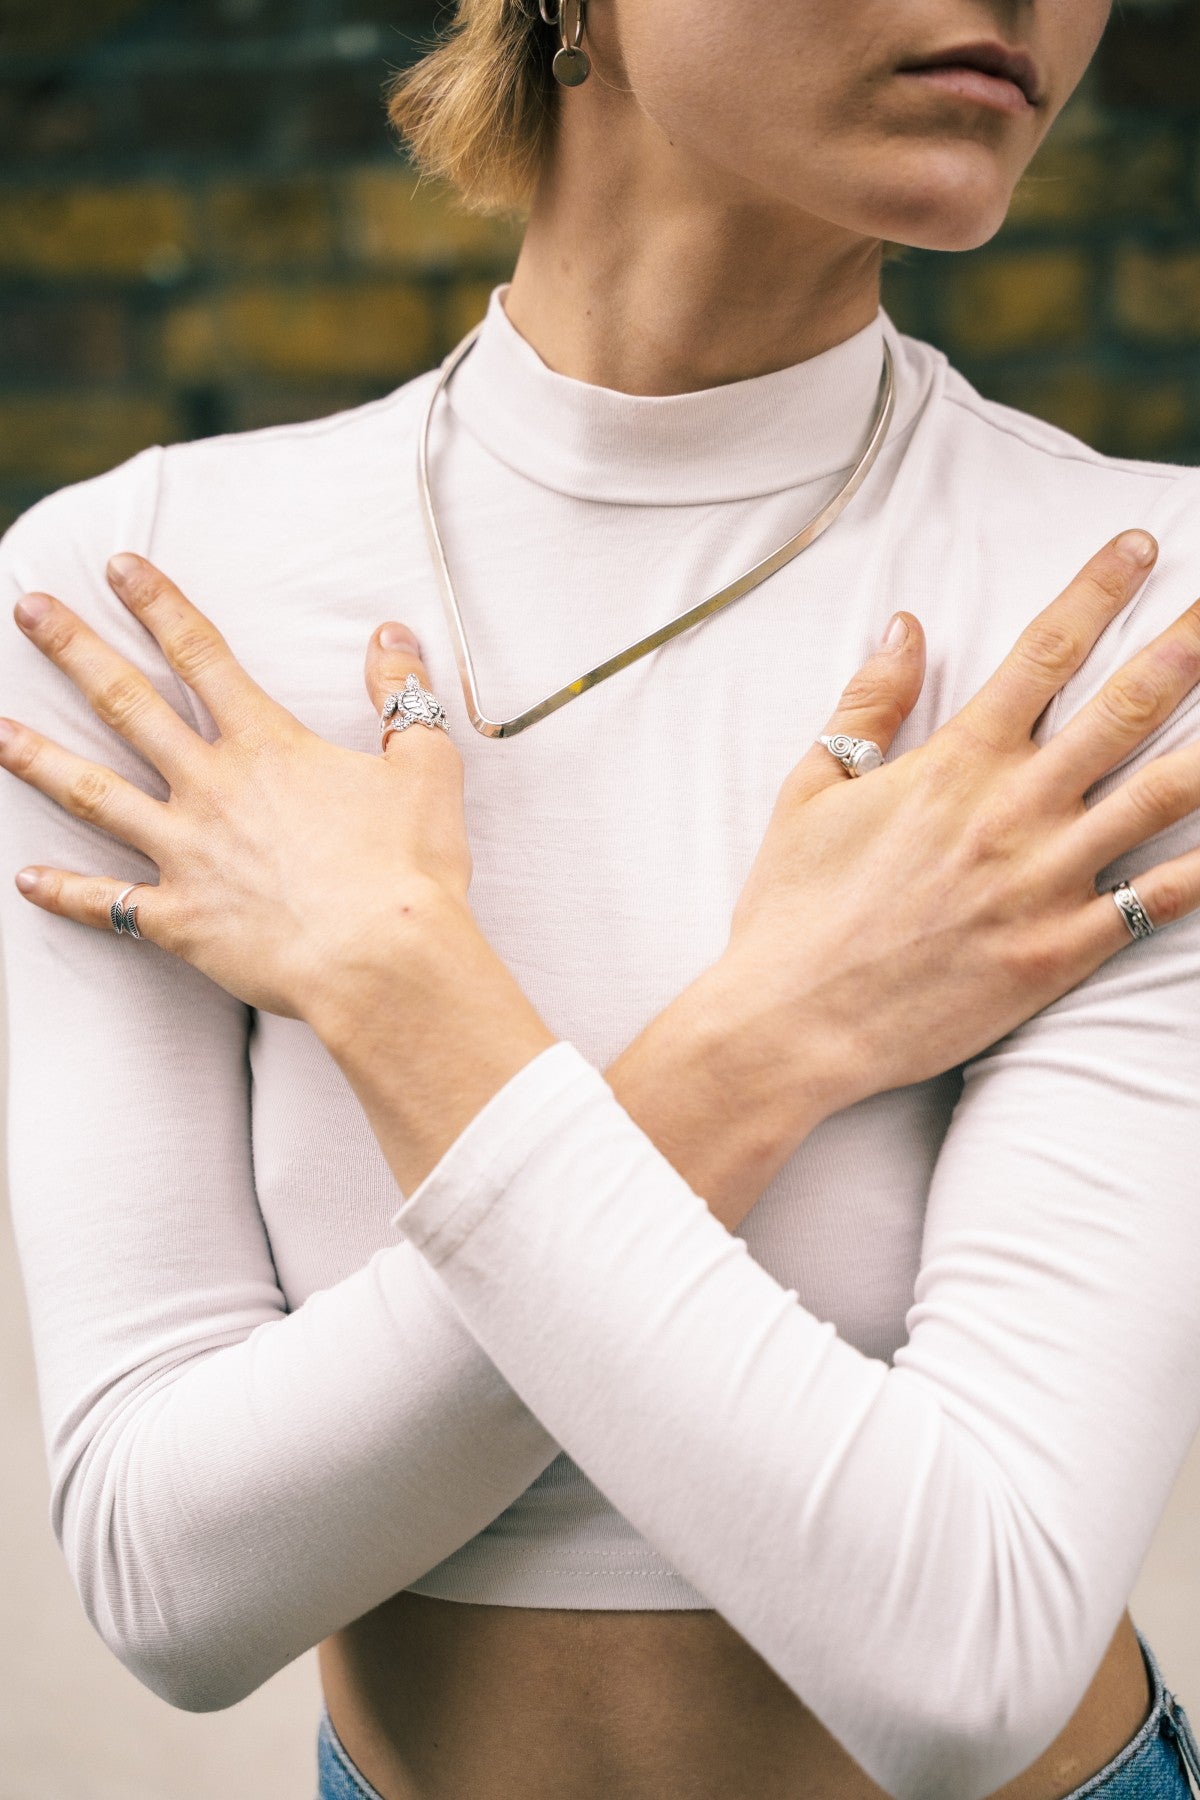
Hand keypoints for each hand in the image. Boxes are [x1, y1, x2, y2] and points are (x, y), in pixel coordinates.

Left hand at [0, 554, 472, 1025]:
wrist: (383, 959)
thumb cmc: (409, 868)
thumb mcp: (425, 768)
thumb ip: (400, 695)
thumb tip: (392, 635)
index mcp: (268, 746)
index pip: (202, 654)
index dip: (158, 603)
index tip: (118, 566)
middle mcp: (212, 788)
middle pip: (128, 704)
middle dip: (74, 650)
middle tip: (26, 610)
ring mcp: (186, 854)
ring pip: (93, 795)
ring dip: (37, 759)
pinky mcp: (180, 920)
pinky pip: (108, 904)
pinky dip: (63, 892)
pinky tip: (25, 879)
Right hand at [725, 529, 1199, 1121]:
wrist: (792, 1022)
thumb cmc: (793, 909)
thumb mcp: (811, 789)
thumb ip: (867, 702)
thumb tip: (905, 623)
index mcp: (954, 762)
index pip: (1044, 651)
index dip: (1099, 588)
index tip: (1140, 544)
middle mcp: (1012, 809)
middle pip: (1126, 707)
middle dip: (1188, 647)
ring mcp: (1045, 881)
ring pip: (1163, 795)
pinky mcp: (1060, 951)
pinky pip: (1157, 901)